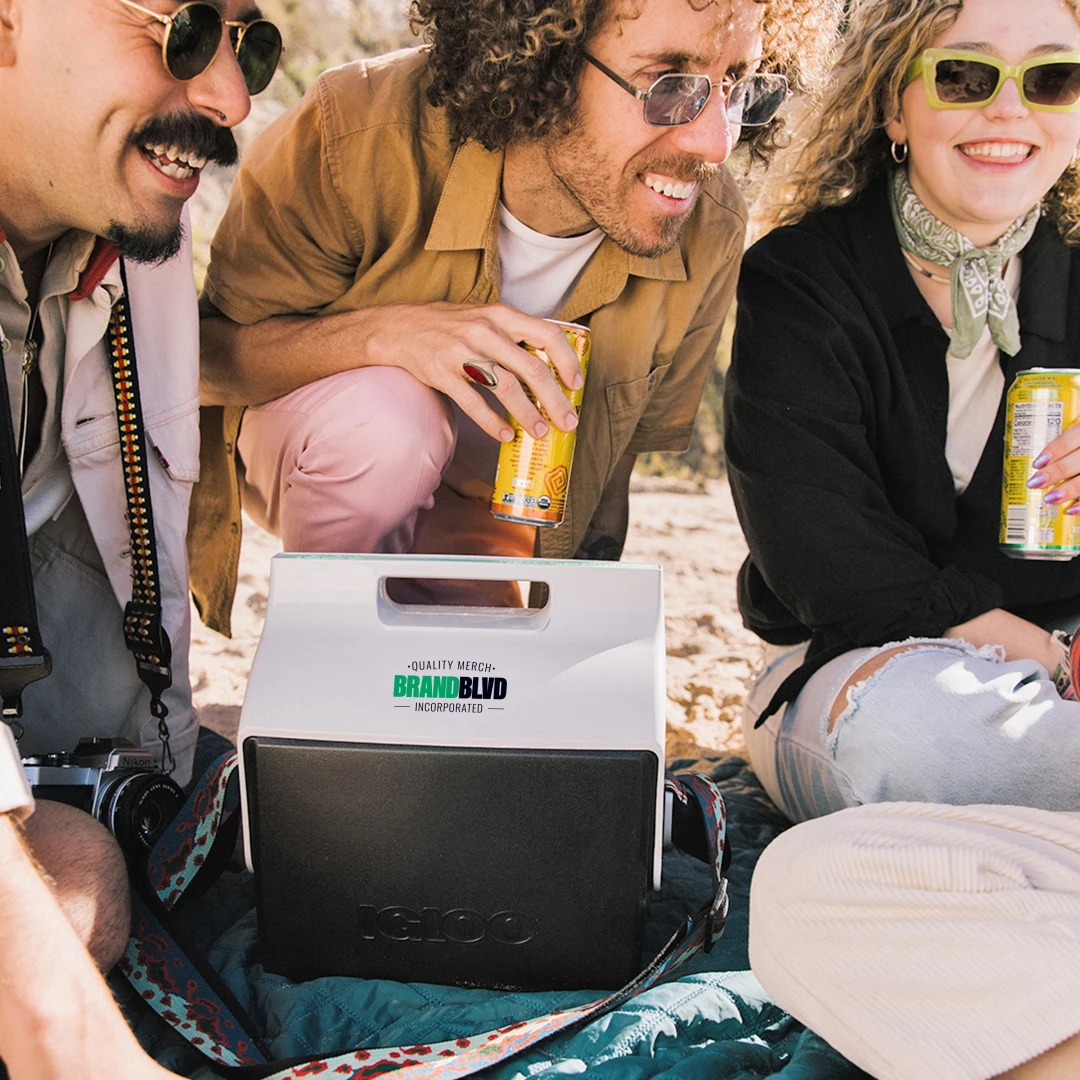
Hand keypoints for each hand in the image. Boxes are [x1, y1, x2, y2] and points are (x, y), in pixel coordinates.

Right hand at [363, 302, 583, 441]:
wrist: (399, 327)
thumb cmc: (451, 326)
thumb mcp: (486, 318)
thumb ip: (515, 337)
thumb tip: (551, 370)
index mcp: (502, 315)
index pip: (547, 334)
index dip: (567, 362)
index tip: (577, 385)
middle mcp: (485, 330)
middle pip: (531, 368)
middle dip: (555, 400)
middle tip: (568, 422)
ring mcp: (462, 351)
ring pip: (505, 387)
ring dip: (527, 414)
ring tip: (540, 432)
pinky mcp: (442, 372)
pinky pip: (473, 403)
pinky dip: (492, 423)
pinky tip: (505, 435)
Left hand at [1027, 418, 1079, 512]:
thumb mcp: (1077, 420)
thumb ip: (1060, 432)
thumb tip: (1016, 443)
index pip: (1077, 435)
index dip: (1058, 449)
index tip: (1038, 462)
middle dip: (1059, 472)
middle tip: (1035, 482)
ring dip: (1072, 490)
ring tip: (1050, 498)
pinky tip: (1072, 510)